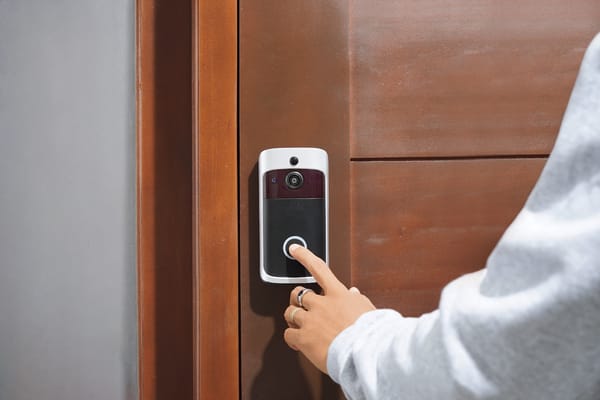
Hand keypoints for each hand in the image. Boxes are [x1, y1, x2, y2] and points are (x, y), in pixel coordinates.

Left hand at [283, 244, 375, 373]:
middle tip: (300, 306)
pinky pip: (288, 334)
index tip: (294, 249)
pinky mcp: (303, 338)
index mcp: (338, 294)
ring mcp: (310, 320)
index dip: (304, 256)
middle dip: (297, 299)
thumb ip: (357, 300)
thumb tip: (353, 294)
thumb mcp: (368, 310)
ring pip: (290, 312)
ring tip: (299, 326)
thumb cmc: (371, 334)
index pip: (318, 268)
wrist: (365, 353)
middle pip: (298, 293)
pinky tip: (297, 343)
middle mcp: (321, 304)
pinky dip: (291, 339)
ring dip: (293, 318)